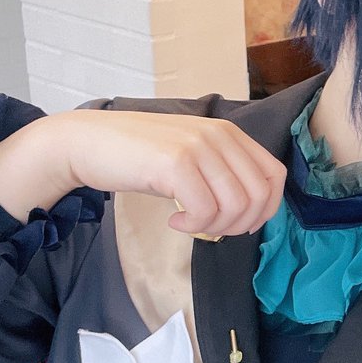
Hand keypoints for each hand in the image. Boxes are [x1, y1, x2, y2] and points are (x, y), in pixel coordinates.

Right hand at [0, 110, 286, 237]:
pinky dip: (193, 226)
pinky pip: (205, 212)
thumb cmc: (140, 156)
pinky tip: (173, 221)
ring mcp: (198, 147)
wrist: (87, 142)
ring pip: (235, 207)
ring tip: (190, 224)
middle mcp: (219, 136)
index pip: (274, 176)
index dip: (267, 208)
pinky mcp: (176, 163)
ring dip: (215, 227)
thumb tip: (252, 213)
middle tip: (210, 229)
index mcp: (229, 134)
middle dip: (240, 224)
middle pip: (259, 196)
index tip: (241, 223)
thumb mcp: (192, 156)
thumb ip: (223, 174)